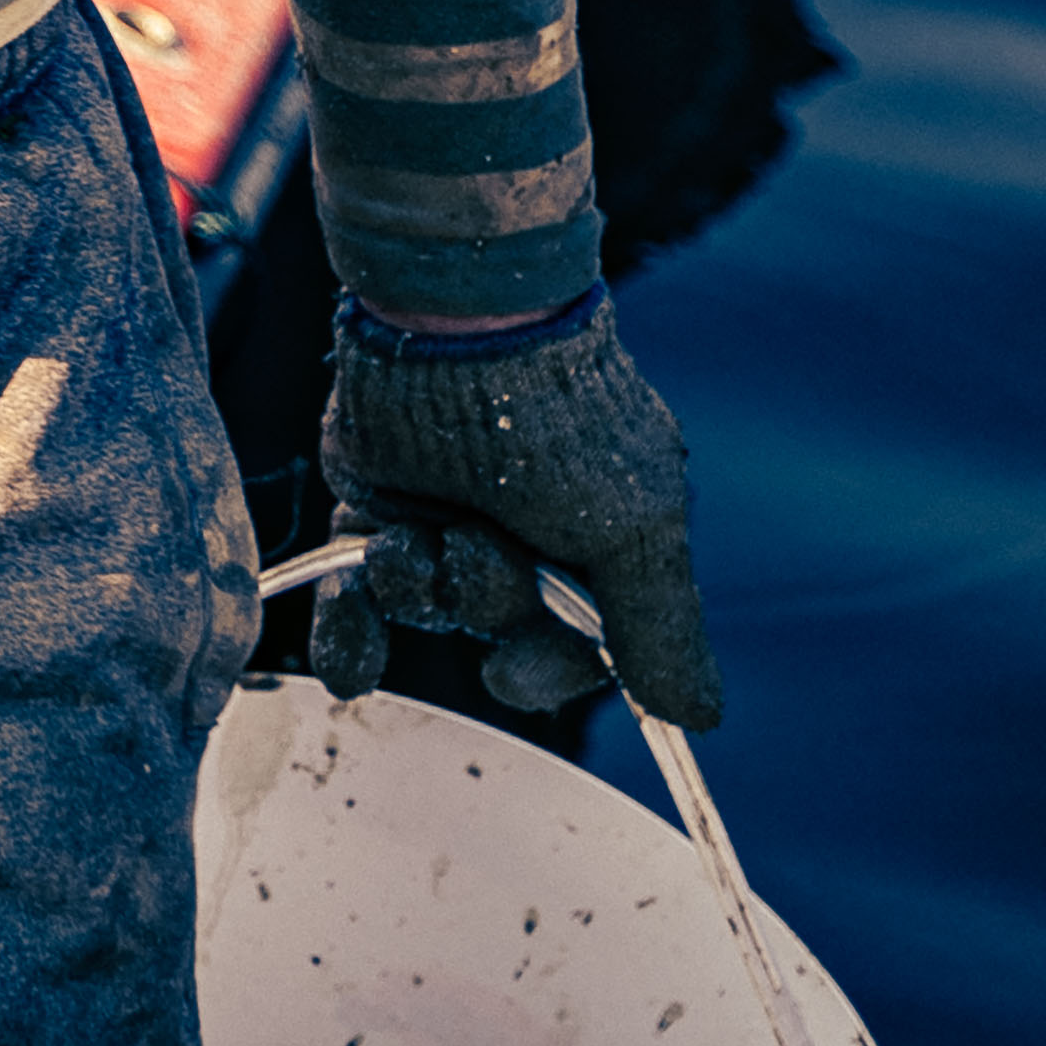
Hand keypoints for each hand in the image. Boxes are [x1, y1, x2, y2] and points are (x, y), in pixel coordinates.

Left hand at [315, 298, 721, 727]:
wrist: (455, 325)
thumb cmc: (562, 425)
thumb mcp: (633, 530)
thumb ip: (656, 627)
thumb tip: (698, 719)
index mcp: (595, 546)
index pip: (575, 648)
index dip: (543, 671)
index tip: (511, 674)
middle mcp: (522, 539)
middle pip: (495, 628)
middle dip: (476, 600)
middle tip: (470, 545)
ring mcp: (446, 520)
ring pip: (426, 609)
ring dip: (411, 590)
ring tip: (407, 539)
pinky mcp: (378, 501)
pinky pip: (360, 590)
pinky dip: (351, 633)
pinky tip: (348, 672)